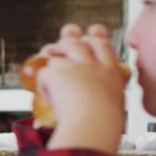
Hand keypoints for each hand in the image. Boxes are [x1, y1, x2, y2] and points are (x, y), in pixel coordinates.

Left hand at [38, 24, 126, 152]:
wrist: (94, 126)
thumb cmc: (104, 124)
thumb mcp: (115, 105)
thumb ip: (105, 96)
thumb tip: (96, 101)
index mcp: (111, 74)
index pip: (104, 46)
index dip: (97, 36)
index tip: (94, 30)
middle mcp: (93, 67)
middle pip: (79, 43)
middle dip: (70, 36)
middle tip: (67, 33)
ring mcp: (74, 68)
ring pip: (58, 51)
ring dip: (51, 52)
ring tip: (46, 54)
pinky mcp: (57, 73)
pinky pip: (43, 72)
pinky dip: (40, 82)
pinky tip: (42, 92)